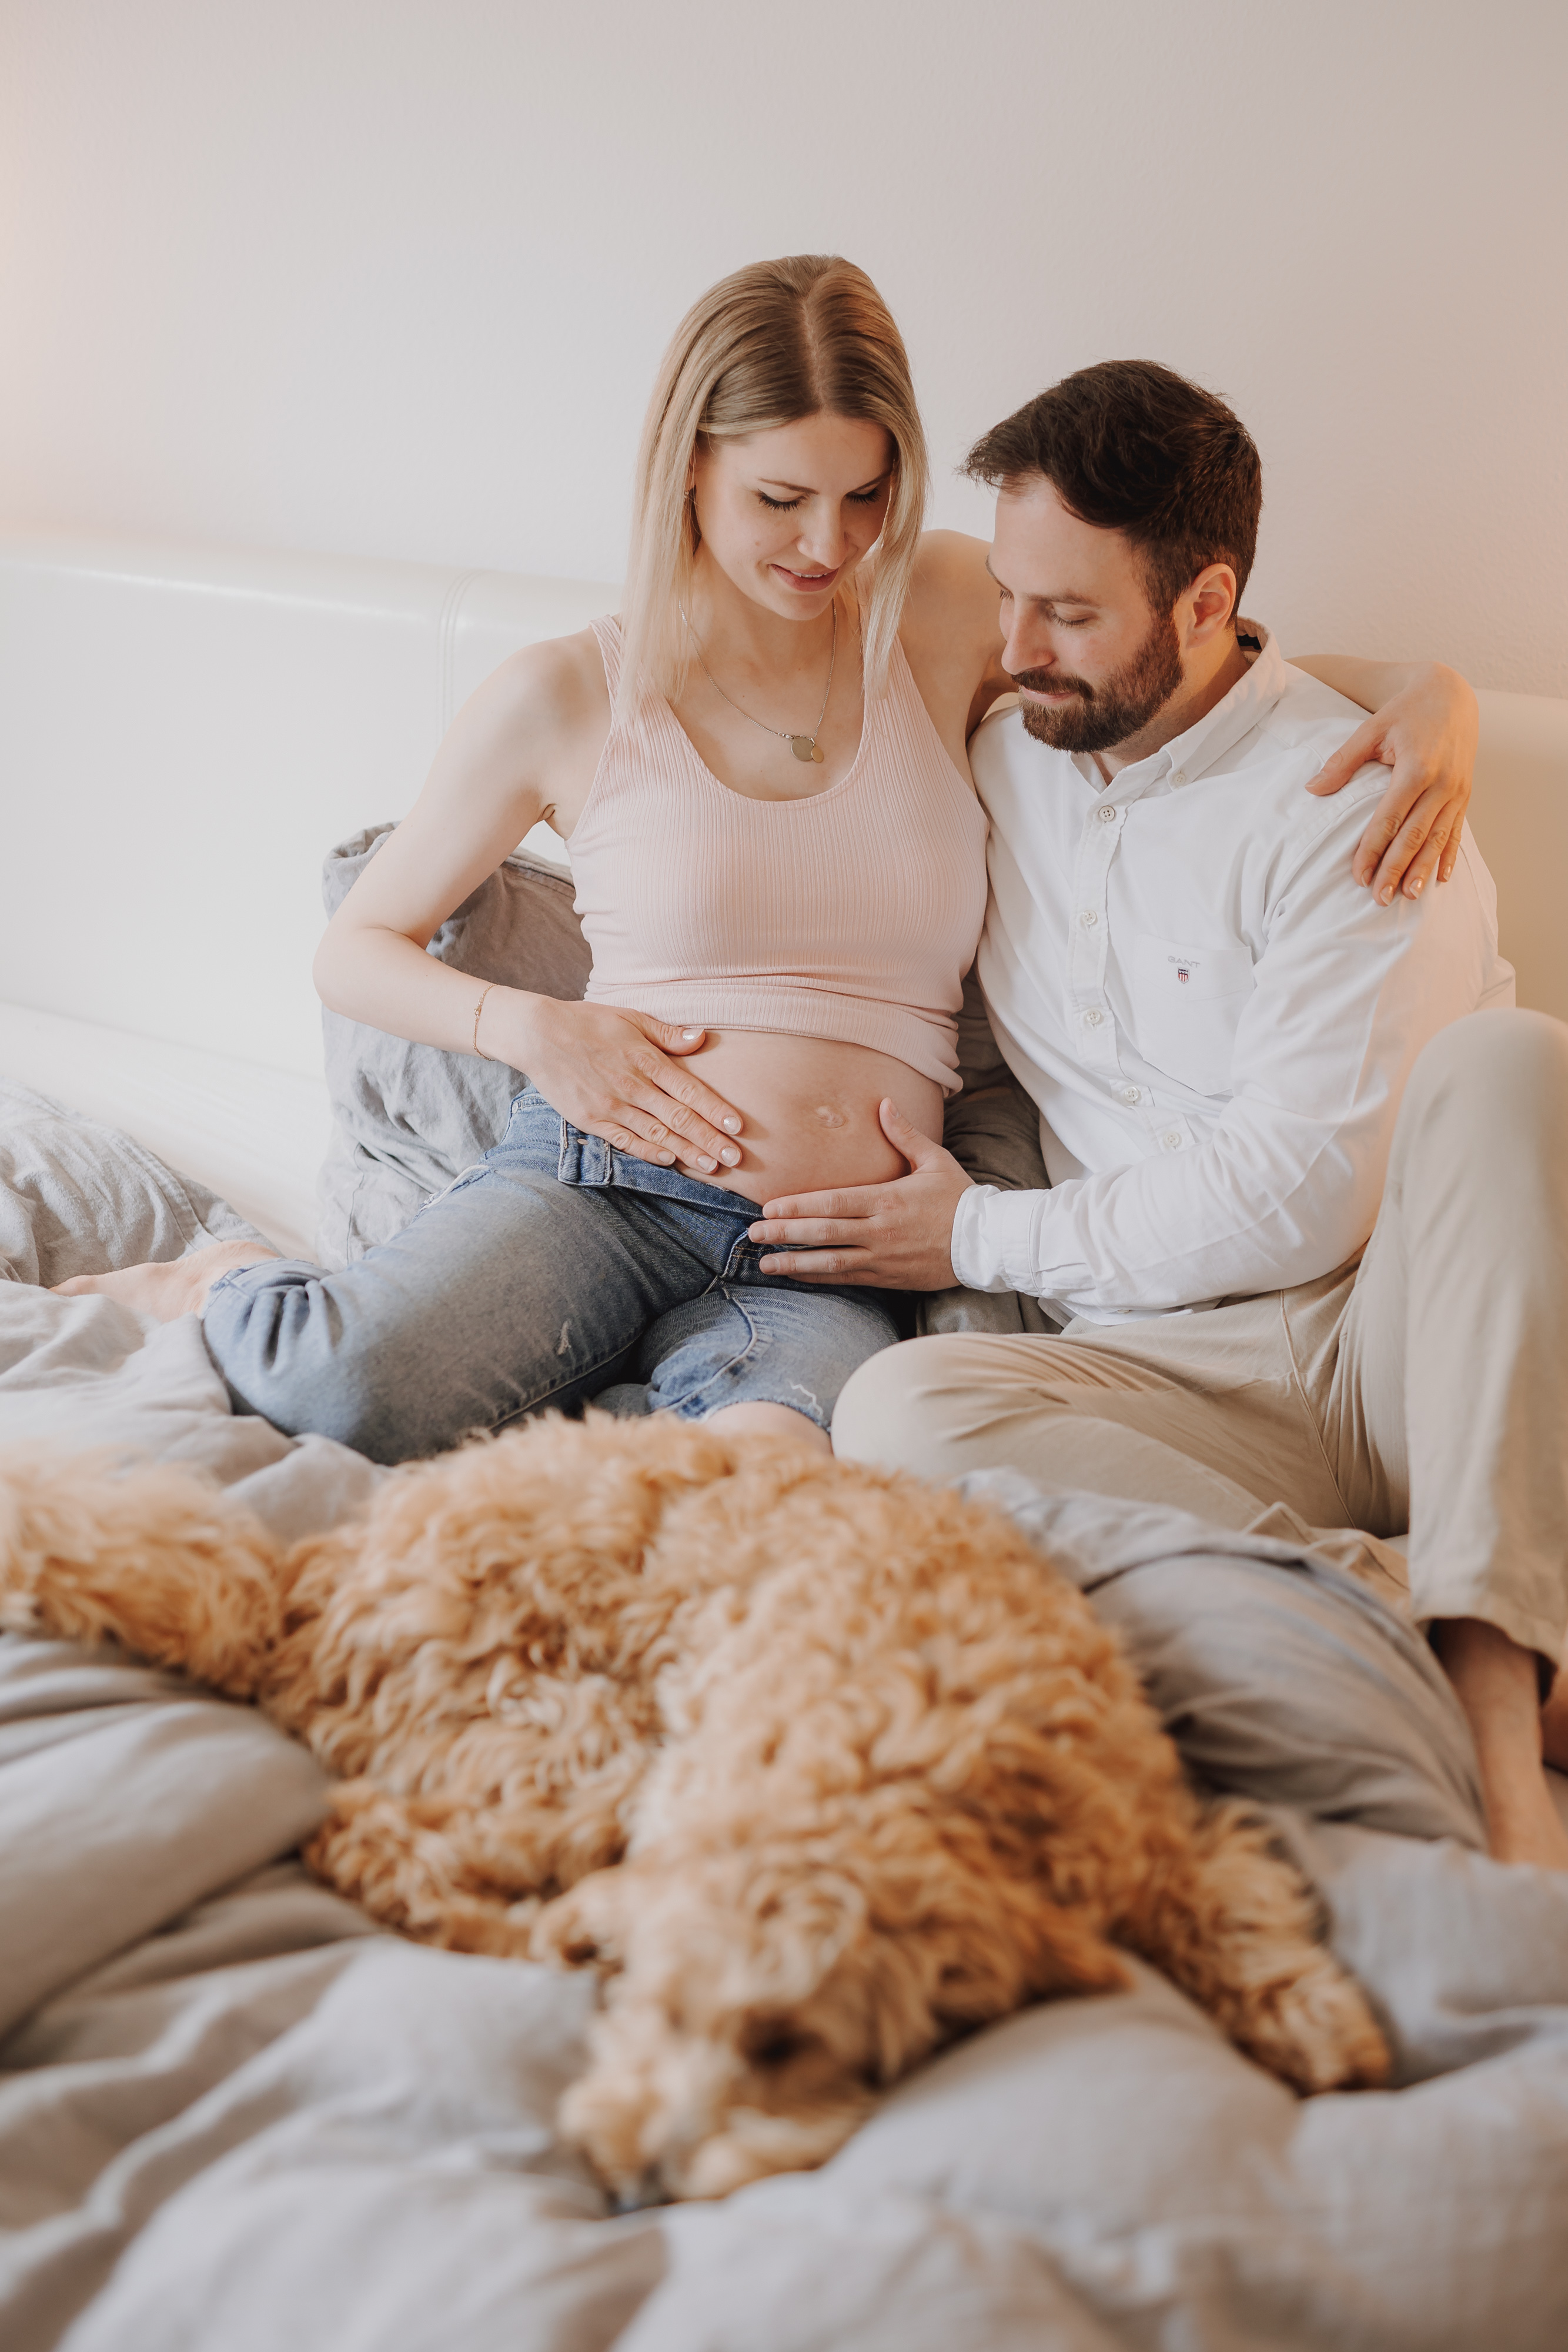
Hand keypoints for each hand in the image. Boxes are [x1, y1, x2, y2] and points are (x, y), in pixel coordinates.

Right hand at [495, 994, 744, 1174]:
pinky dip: (649, 1152)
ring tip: (712, 1167)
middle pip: (679, 1117)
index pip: (689, 1089)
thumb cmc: (588, 1022)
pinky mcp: (592, 1120)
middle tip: (736, 1158)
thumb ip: (667, 1034)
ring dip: (686, 1152)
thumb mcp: (631, 1018)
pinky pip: (626, 1141)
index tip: (738, 1126)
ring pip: (657, 1133)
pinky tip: (670, 1161)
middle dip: (709, 1139)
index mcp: (645, 1059)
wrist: (537, 1035)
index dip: (715, 1109)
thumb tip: (702, 1037)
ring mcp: (611, 1105)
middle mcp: (632, 1086)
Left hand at [747, 1101, 971, 1287]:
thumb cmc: (960, 1198)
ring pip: (831, 1262)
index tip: (770, 1206)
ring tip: (764, 1263)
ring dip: (795, 1263)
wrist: (987, 1243)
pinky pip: (847, 1278)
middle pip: (823, 1232)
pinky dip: (819, 1278)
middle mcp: (880, 1230)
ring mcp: (883, 1257)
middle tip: (754, 1234)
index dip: (798, 1206)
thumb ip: (904, 1134)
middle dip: (785, 1233)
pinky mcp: (889, 1277)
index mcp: (887, 1199)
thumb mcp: (935, 1161)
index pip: (833, 1203)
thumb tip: (884, 1103)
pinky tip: (798, 1276)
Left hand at [1306, 663, 1477, 903]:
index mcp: (1416, 768)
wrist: (1449, 694)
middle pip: (1414, 835)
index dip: (1373, 850)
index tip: (1358, 876)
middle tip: (1380, 899)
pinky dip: (1448, 856)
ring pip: (1438, 838)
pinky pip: (1457, 830)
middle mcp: (1441, 783)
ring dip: (1422, 870)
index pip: (1389, 819)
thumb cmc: (1405, 711)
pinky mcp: (1465, 793)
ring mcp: (1456, 791)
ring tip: (1409, 898)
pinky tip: (1439, 879)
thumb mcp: (1371, 729)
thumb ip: (1343, 761)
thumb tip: (1312, 790)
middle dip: (1397, 870)